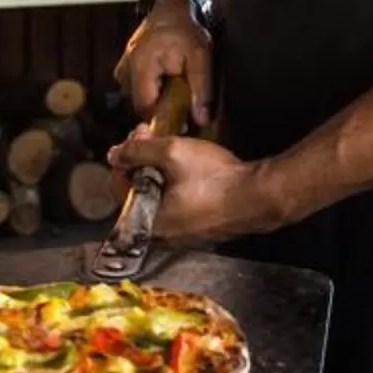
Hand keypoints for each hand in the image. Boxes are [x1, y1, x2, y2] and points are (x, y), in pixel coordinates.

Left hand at [106, 131, 293, 241]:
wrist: (259, 196)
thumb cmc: (215, 179)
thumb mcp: (172, 153)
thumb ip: (138, 151)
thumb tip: (114, 153)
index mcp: (149, 222)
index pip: (118, 187)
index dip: (124, 157)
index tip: (137, 137)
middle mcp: (163, 235)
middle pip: (138, 192)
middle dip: (142, 162)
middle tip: (154, 138)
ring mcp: (184, 235)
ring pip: (158, 198)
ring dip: (159, 172)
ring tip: (173, 150)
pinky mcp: (201, 230)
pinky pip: (178, 206)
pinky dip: (177, 186)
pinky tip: (190, 169)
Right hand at [115, 0, 213, 128]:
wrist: (171, 8)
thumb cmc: (186, 29)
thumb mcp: (200, 57)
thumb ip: (201, 90)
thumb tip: (202, 120)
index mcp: (140, 68)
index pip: (146, 109)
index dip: (164, 119)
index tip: (183, 121)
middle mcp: (124, 70)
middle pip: (140, 105)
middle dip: (161, 108)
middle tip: (182, 103)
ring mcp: (122, 68)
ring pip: (138, 98)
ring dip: (156, 98)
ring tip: (176, 89)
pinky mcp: (124, 66)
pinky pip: (136, 88)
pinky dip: (151, 89)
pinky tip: (166, 82)